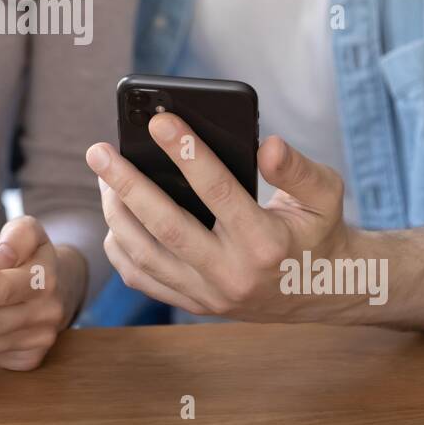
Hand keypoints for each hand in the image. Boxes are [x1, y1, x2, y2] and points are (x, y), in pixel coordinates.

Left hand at [85, 113, 351, 322]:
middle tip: (98, 151)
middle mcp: (233, 274)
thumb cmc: (318, 230)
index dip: (187, 153)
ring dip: (116, 213)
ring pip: (145, 255)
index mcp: (266, 243)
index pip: (218, 191)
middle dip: (127, 184)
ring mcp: (209, 295)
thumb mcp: (325, 194)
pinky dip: (121, 249)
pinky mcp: (194, 304)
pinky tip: (114, 216)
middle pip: (166, 226)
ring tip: (103, 177)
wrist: (324, 290)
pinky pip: (143, 279)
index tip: (158, 120)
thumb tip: (267, 146)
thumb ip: (297, 169)